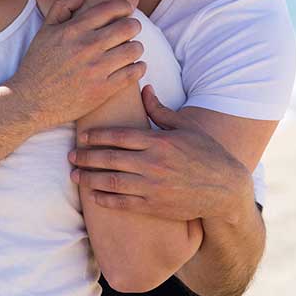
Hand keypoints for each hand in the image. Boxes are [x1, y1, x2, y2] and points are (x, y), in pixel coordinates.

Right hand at [7, 0, 146, 127]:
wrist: (30, 101)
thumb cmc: (38, 63)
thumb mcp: (45, 30)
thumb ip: (63, 5)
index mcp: (74, 29)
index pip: (111, 9)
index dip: (124, 6)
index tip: (126, 10)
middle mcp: (87, 47)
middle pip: (128, 27)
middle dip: (134, 26)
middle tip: (131, 29)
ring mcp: (96, 69)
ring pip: (134, 49)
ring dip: (136, 47)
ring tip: (131, 49)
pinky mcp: (103, 90)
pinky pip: (133, 73)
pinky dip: (138, 68)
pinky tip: (133, 66)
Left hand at [69, 85, 254, 223]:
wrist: (226, 189)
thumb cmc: (207, 153)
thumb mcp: (186, 127)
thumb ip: (160, 110)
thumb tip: (143, 88)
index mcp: (159, 141)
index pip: (119, 136)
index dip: (96, 136)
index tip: (81, 136)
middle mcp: (153, 164)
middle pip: (110, 159)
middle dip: (86, 157)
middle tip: (69, 156)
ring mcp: (153, 187)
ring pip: (112, 182)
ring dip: (90, 179)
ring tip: (75, 176)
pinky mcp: (155, 206)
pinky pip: (124, 203)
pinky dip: (106, 200)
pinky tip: (94, 197)